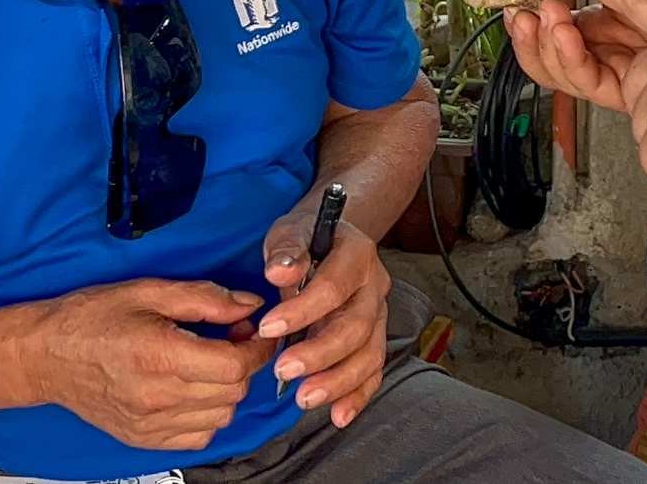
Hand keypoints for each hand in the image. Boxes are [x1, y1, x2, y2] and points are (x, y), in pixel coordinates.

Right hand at [20, 279, 272, 451]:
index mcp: (159, 355)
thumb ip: (204, 298)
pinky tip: (194, 389)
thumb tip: (248, 305)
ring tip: (211, 362)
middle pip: (233, 392)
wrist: (44, 356)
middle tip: (233, 339)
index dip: (257, 347)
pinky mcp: (142, 439)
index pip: (234, 366)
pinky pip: (198, 437)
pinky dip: (208, 414)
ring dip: (228, 389)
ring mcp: (149, 424)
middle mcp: (156, 397)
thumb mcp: (148, 291)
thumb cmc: (90, 318)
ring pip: (221, 416)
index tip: (257, 331)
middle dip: (245, 364)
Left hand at [257, 207, 387, 427]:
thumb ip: (286, 251)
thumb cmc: (305, 238)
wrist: (332, 238)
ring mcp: (378, 314)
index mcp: (357, 254)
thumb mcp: (290, 231)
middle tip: (284, 372)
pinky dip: (358, 395)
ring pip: (369, 354)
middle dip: (320, 354)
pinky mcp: (374, 338)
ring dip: (338, 381)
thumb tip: (279, 273)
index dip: (302, 310)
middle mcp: (375, 286)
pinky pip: (373, 370)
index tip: (268, 328)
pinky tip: (338, 415)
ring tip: (305, 399)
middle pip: (356, 327)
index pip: (333, 287)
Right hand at [505, 0, 646, 108]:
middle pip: (552, 50)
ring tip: (546, 16)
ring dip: (545, 44)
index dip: (530, 12)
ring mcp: (619, 65)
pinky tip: (565, 33)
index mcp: (606, 11)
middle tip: (523, 12)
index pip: (554, 21)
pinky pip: (589, 82)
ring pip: (564, 69)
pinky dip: (570, 59)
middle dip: (531, 34)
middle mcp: (608, 42)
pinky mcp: (632, 89)